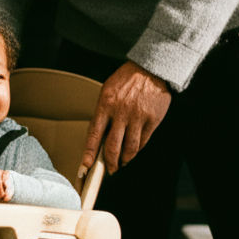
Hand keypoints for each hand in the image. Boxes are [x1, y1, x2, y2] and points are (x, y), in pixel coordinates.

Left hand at [79, 61, 170, 176]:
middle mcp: (121, 112)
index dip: (89, 153)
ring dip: (125, 159)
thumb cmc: (127, 80)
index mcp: (105, 105)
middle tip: (110, 170)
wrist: (151, 68)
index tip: (86, 166)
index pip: (94, 134)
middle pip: (113, 146)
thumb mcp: (108, 92)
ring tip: (122, 162)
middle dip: (110, 163)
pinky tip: (134, 151)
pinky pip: (143, 141)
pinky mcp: (153, 119)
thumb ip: (103, 113)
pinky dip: (137, 150)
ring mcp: (138, 117)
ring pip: (130, 148)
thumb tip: (99, 138)